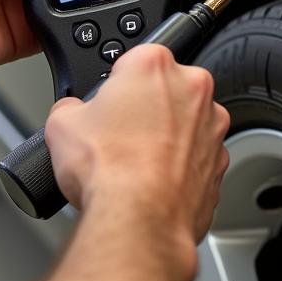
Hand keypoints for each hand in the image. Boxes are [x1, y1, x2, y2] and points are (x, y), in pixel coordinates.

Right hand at [45, 43, 229, 247]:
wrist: (139, 221)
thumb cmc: (110, 170)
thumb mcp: (61, 125)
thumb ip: (70, 107)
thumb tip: (71, 113)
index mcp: (154, 64)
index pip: (133, 59)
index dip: (115, 83)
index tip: (108, 102)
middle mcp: (192, 88)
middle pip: (164, 88)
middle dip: (145, 107)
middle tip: (118, 135)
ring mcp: (212, 127)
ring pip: (185, 123)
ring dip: (165, 137)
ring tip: (134, 164)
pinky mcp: (221, 163)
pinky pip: (197, 157)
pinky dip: (180, 167)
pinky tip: (154, 182)